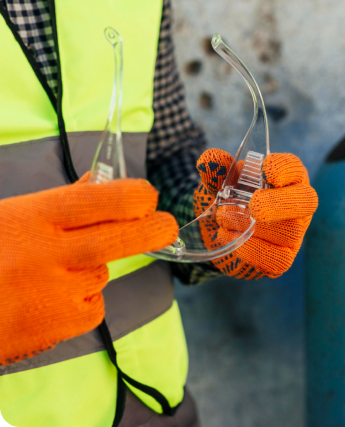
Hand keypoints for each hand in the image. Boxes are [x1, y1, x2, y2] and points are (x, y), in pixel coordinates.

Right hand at [0, 175, 177, 365]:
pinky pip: (94, 305)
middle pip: (123, 238)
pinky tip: (49, 301)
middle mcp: (51, 254)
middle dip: (153, 230)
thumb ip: (59, 201)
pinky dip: (82, 301)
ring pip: (103, 273)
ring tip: (50, 275)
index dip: (136, 197)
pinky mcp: (62, 326)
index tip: (148, 198)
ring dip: (91, 270)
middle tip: (166, 226)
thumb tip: (99, 182)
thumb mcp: (10, 217)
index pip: (103, 199)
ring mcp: (59, 293)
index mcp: (33, 217)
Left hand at [195, 149, 317, 278]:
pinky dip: (253, 250)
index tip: (265, 169)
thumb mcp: (220, 183)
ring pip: (289, 232)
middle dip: (280, 203)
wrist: (221, 232)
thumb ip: (216, 171)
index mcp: (287, 178)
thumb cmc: (230, 199)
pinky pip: (278, 258)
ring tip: (224, 218)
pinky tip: (231, 239)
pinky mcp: (285, 257)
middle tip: (254, 205)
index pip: (295, 169)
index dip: (284, 169)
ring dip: (254, 227)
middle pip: (306, 201)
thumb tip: (208, 160)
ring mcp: (295, 232)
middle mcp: (298, 204)